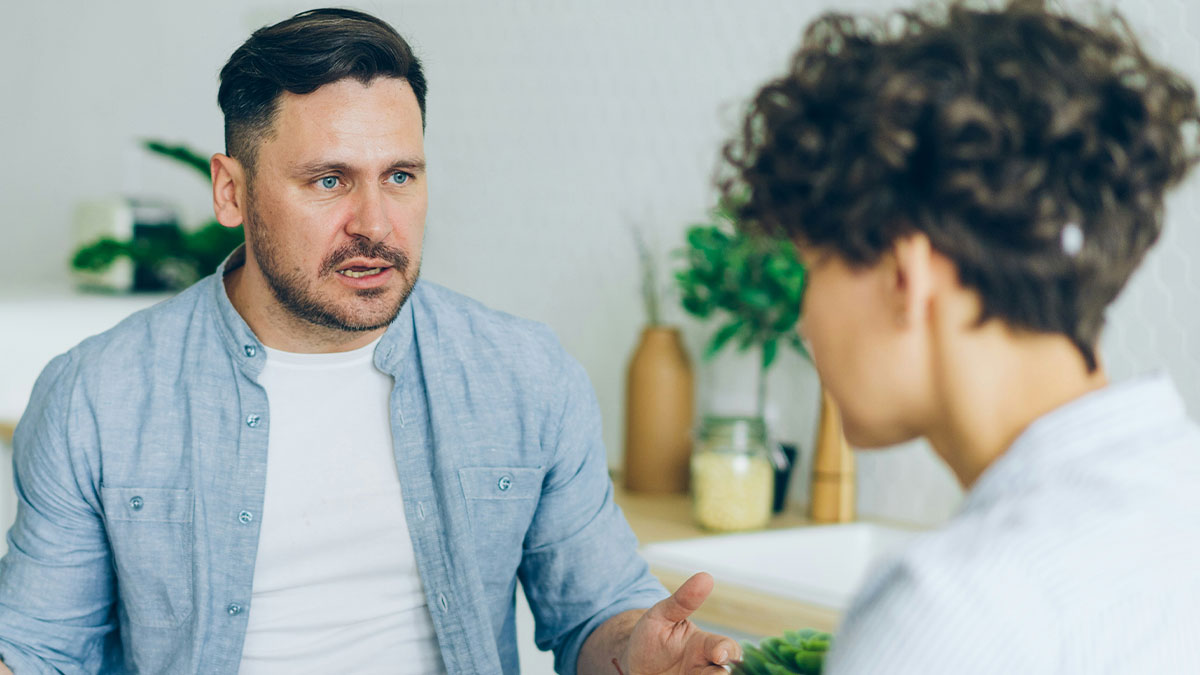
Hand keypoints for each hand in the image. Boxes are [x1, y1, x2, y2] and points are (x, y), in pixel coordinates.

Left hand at [617, 572, 741, 674]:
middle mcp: (705, 668)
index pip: (726, 648)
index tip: (718, 654)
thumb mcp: (661, 616)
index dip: (727, 651)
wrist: (631, 662)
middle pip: (725, 673)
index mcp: (705, 646)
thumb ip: (682, 601)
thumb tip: (706, 577)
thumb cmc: (651, 636)